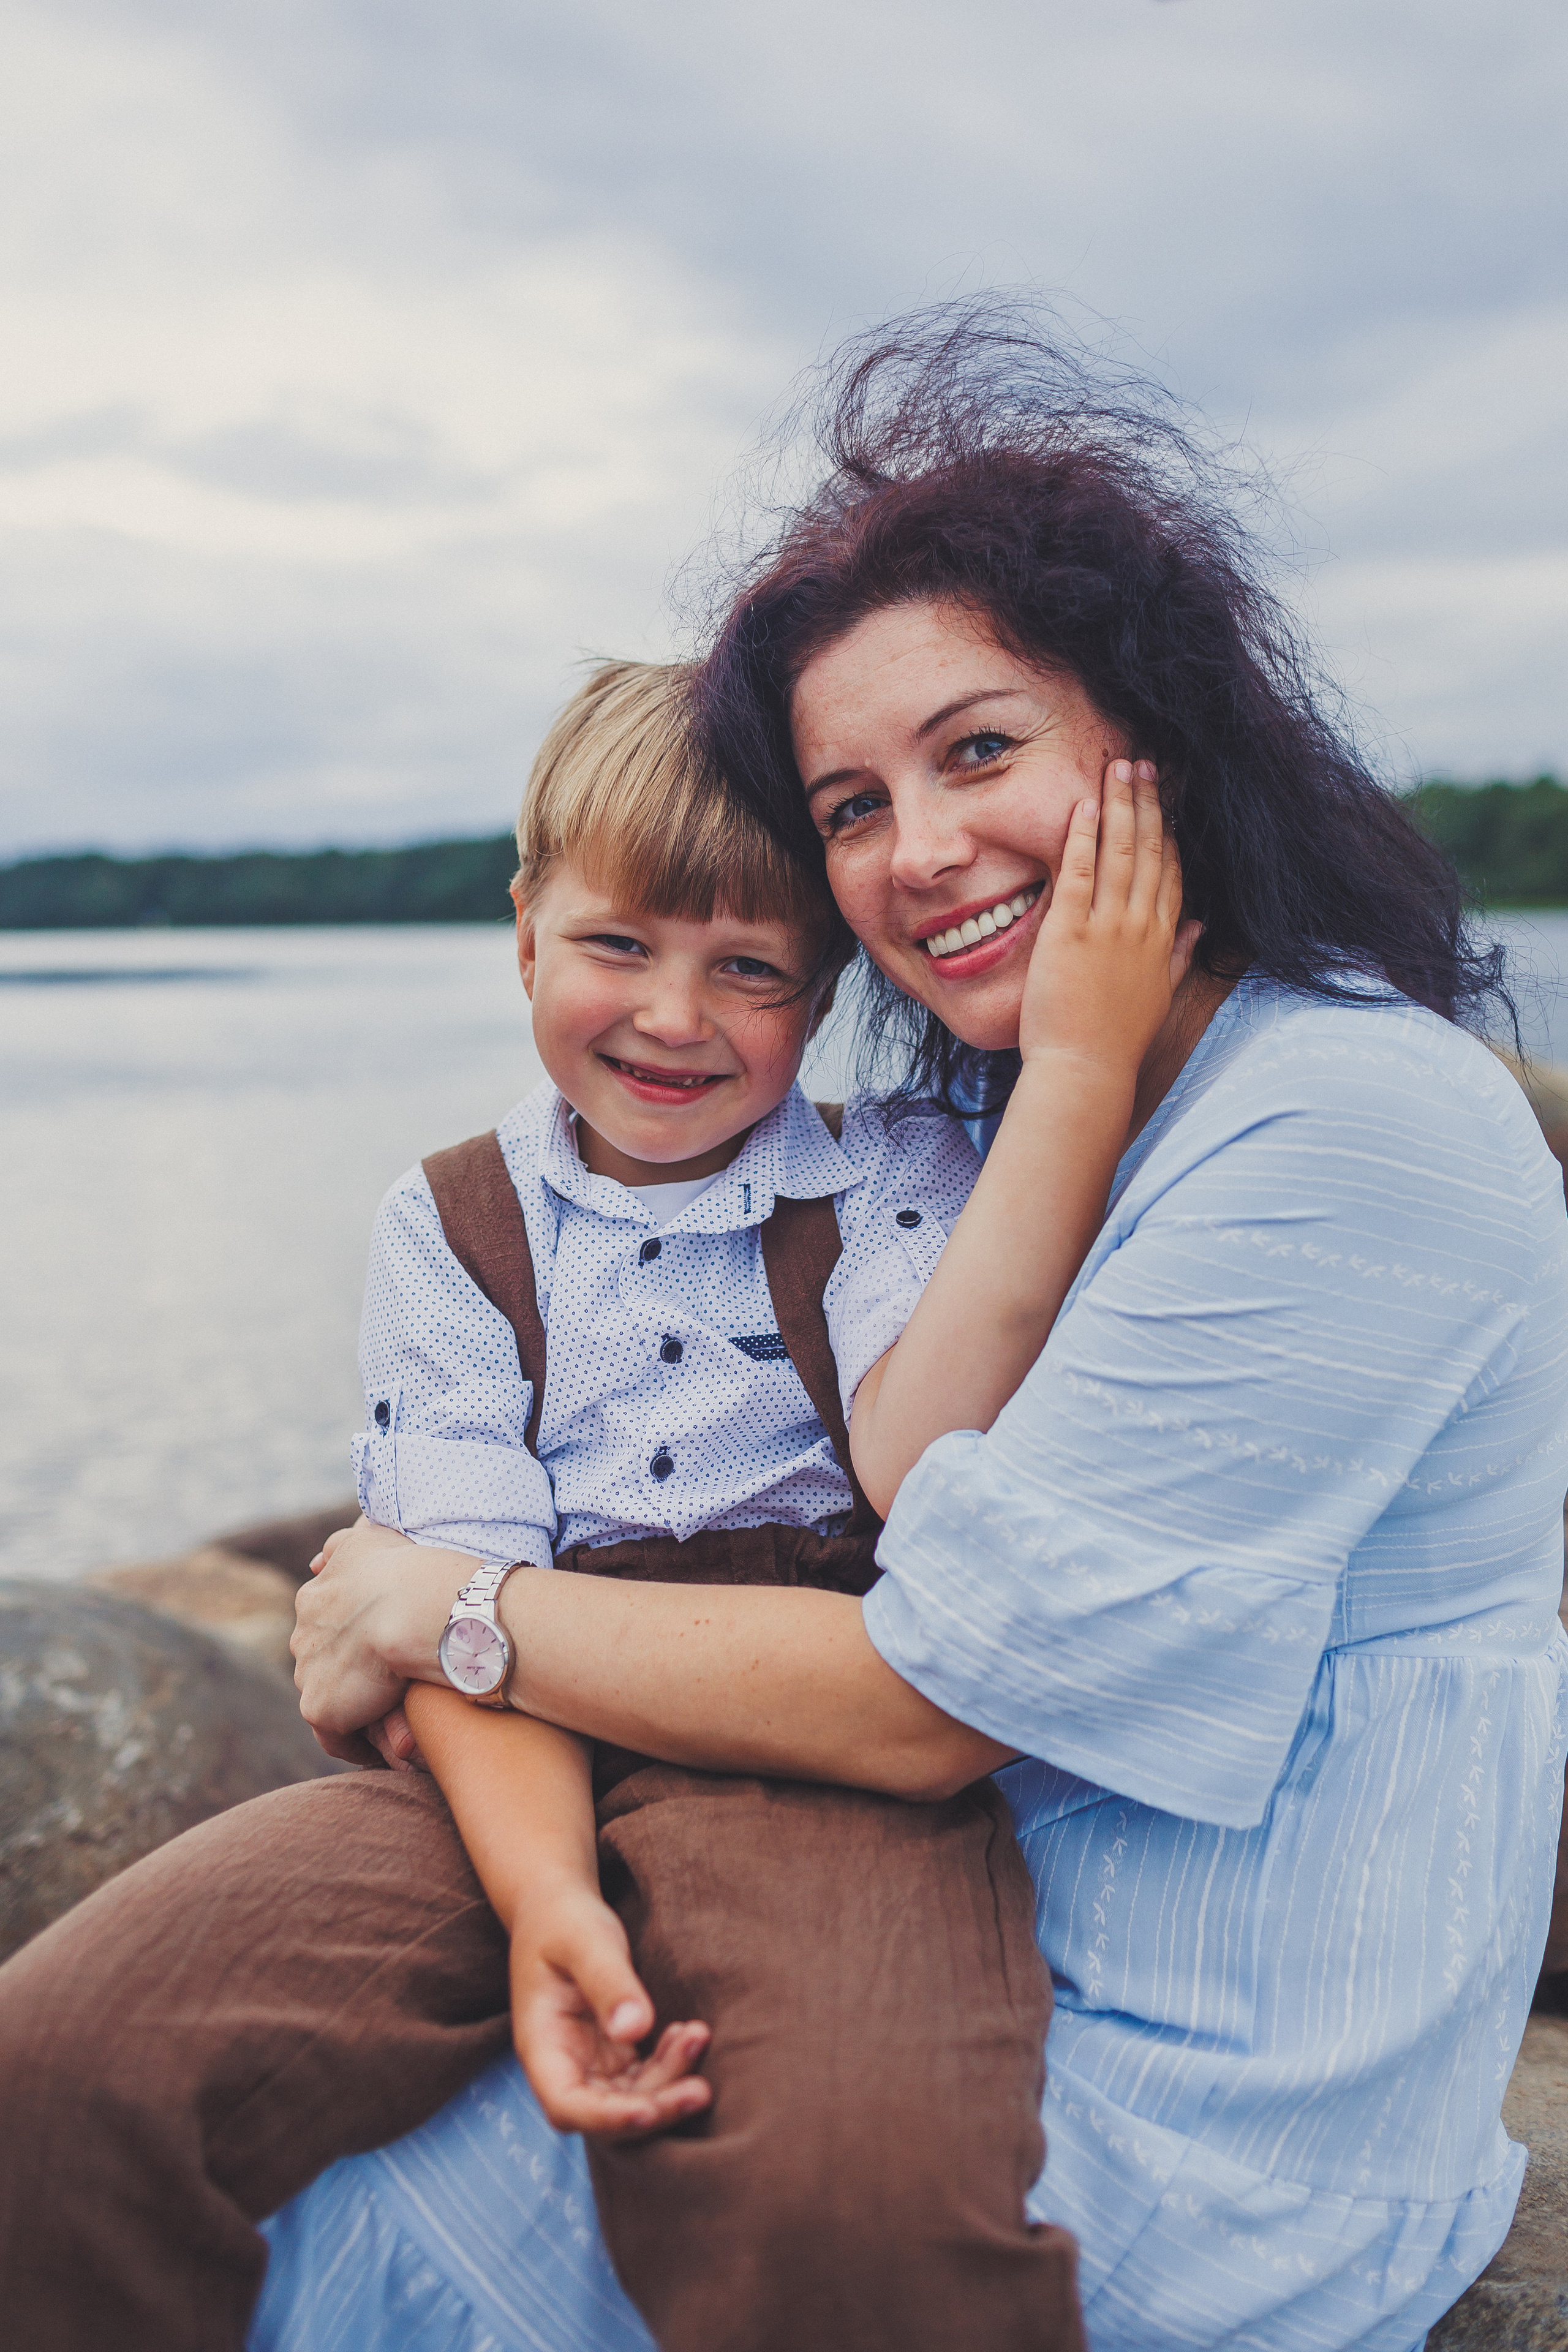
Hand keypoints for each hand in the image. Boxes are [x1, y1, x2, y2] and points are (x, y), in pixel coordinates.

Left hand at [292, 1518, 473, 1762]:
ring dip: (360, 1709)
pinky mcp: (320, 1709)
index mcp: (315, 1597)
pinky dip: (361, 1744)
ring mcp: (308, 1674)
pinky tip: (390, 1748)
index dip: (357, 1640)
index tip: (383, 1649)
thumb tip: (315, 1562)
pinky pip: (337, 1737)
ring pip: (333, 1698)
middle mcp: (302, 1635)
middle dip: (354, 1675)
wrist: (409, 1607)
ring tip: (399, 1720)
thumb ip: (341, 1545)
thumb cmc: (405, 1568)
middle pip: (327, 1663)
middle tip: (395, 1687)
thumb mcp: (369, 1537)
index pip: (329, 1626)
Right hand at [512, 1883, 711, 2138]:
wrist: (559, 1908)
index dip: (606, 2119)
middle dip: (654, 2108)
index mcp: (541, 2045)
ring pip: (630, 2100)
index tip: (649, 2110)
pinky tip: (689, 2034)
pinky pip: (643, 2077)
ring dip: (668, 2082)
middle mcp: (562, 2065)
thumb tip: (634, 2029)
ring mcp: (588, 2063)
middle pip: (605, 2115)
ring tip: (699, 2036)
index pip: (567, 2105)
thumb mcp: (584, 1941)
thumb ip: (607, 1982)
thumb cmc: (565, 1920)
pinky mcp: (612, 2054)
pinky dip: (668, 2064)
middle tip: (701, 2089)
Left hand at [1019, 758, 1198, 1076]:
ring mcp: (1109, 927)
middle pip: (1151, 851)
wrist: (1085, 1070)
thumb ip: (1180, 958)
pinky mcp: (1072, 931)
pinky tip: (1084, 805)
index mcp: (1162, 941)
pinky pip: (1080, 872)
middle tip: (1144, 763)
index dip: (1170, 832)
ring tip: (1119, 766)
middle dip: (1149, 803)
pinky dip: (1083, 836)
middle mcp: (1141, 927)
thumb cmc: (1114, 1041)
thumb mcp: (1158, 997)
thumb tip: (1201, 929)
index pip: (1171, 873)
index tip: (1167, 800)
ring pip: (1121, 851)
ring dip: (1121, 805)